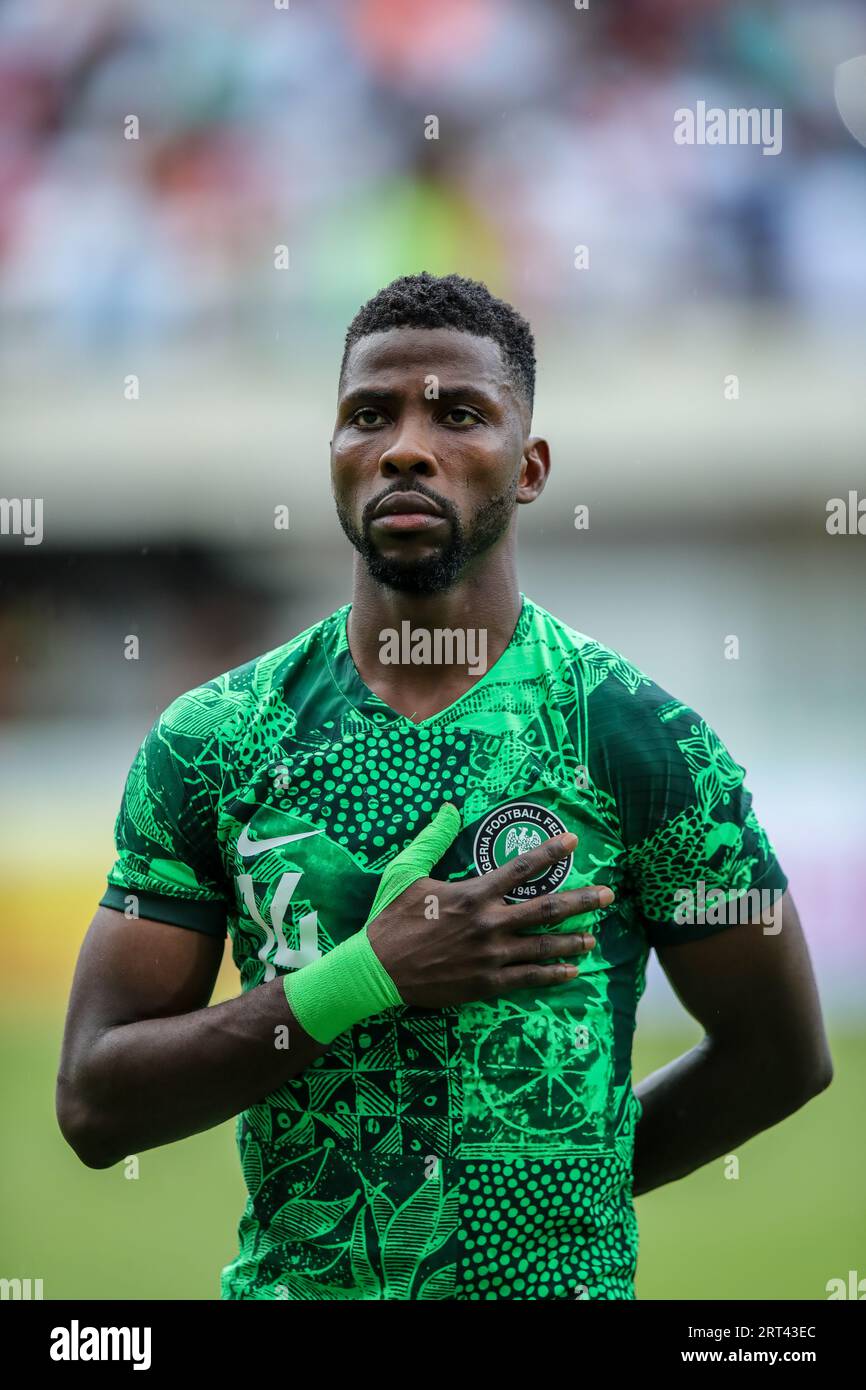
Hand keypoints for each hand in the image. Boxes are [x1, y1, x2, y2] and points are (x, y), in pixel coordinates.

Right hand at [365, 805, 611, 1007]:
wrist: (376, 970)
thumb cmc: (391, 918)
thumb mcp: (406, 872)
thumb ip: (432, 840)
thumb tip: (449, 809)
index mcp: (473, 894)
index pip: (522, 868)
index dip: (550, 852)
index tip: (572, 840)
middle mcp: (489, 923)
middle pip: (547, 909)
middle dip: (581, 901)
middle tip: (607, 895)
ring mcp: (491, 956)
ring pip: (543, 946)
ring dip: (573, 940)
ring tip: (594, 937)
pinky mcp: (486, 983)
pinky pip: (528, 979)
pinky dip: (553, 975)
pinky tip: (571, 971)